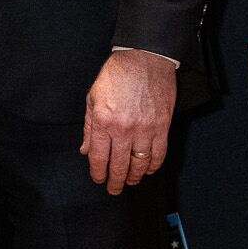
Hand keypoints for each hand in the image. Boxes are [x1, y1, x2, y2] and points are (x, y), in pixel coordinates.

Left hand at [80, 51, 176, 194]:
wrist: (144, 59)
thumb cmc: (117, 75)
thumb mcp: (93, 98)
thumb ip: (89, 127)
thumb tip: (86, 149)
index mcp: (103, 122)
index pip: (99, 157)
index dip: (98, 173)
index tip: (99, 179)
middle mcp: (123, 129)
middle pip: (119, 165)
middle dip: (115, 181)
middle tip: (114, 189)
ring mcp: (144, 129)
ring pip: (140, 163)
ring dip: (134, 176)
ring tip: (130, 181)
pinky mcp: (161, 126)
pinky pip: (158, 154)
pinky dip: (153, 165)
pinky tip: (149, 170)